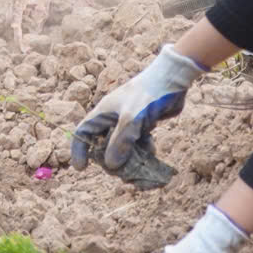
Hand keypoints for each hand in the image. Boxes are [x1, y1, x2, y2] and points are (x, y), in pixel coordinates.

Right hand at [69, 43, 206, 172]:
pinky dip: (143, 152)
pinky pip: (138, 144)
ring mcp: (129, 122)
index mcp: (103, 113)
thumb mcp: (131, 119)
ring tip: (140, 169)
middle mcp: (113, 118)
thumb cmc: (148, 95)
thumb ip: (120, 142)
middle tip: (121, 171)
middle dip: (111, 160)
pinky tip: (152, 153)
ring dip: (130, 159)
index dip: (79, 150)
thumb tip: (111, 166)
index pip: (83, 132)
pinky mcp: (143, 125)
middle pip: (104, 145)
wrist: (173, 80)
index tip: (82, 168)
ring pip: (123, 147)